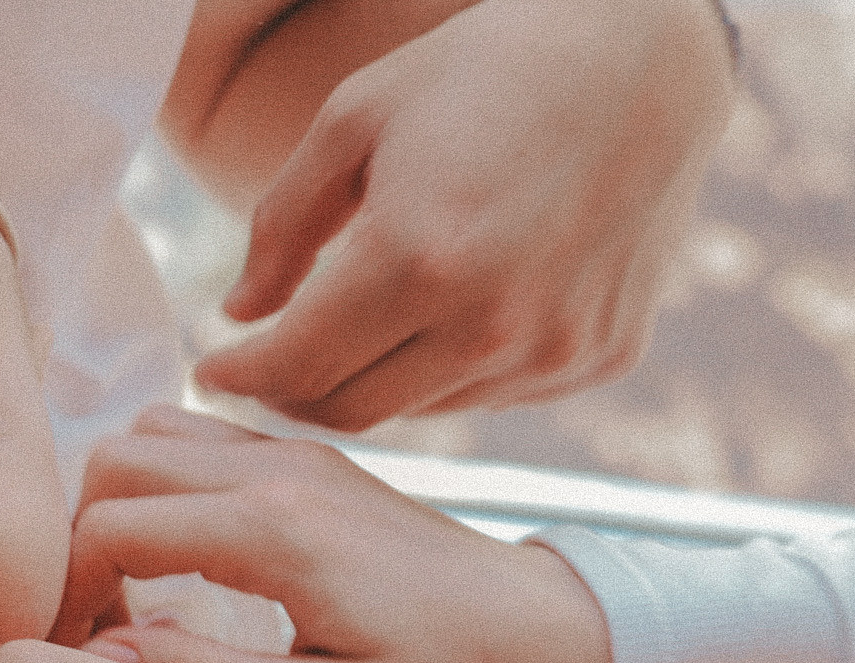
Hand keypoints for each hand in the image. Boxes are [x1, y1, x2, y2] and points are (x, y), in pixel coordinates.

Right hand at [58, 405, 610, 662]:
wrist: (536, 628)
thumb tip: (105, 650)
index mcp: (275, 531)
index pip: (109, 527)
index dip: (67, 594)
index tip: (73, 655)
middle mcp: (275, 469)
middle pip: (110, 463)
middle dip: (76, 543)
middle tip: (94, 623)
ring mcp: (291, 453)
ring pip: (145, 435)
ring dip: (114, 506)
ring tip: (130, 592)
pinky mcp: (305, 457)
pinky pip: (195, 436)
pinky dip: (159, 486)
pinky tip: (180, 561)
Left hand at [193, 0, 732, 428]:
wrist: (644, 61)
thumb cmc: (482, 71)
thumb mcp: (354, 120)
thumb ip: (283, 225)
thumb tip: (241, 313)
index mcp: (416, 260)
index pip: (296, 366)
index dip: (239, 376)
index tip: (210, 370)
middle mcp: (490, 324)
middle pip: (352, 411)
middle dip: (293, 395)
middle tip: (268, 367)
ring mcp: (553, 351)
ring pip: (422, 410)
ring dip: (375, 380)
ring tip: (359, 329)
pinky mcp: (599, 359)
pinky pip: (495, 394)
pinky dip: (452, 370)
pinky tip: (451, 313)